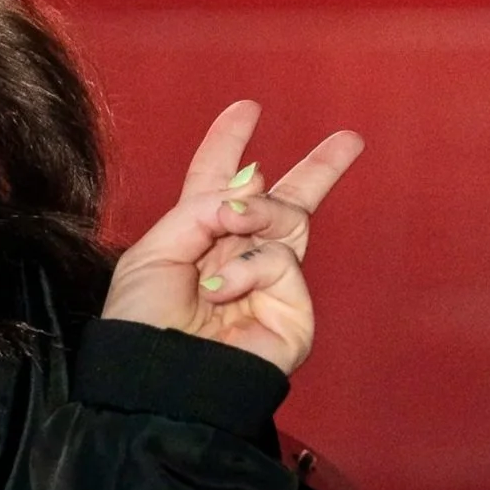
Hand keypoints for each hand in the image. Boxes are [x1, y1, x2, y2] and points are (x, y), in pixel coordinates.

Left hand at [101, 100, 363, 378]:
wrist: (157, 380)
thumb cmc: (140, 326)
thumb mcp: (154, 251)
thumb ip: (200, 209)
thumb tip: (250, 181)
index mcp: (195, 242)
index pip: (216, 185)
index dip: (228, 146)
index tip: (246, 110)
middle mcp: (235, 259)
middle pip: (282, 204)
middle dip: (316, 171)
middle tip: (349, 140)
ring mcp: (269, 286)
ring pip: (288, 218)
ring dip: (256, 211)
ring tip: (228, 227)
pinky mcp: (293, 312)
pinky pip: (282, 260)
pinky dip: (250, 266)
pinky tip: (223, 288)